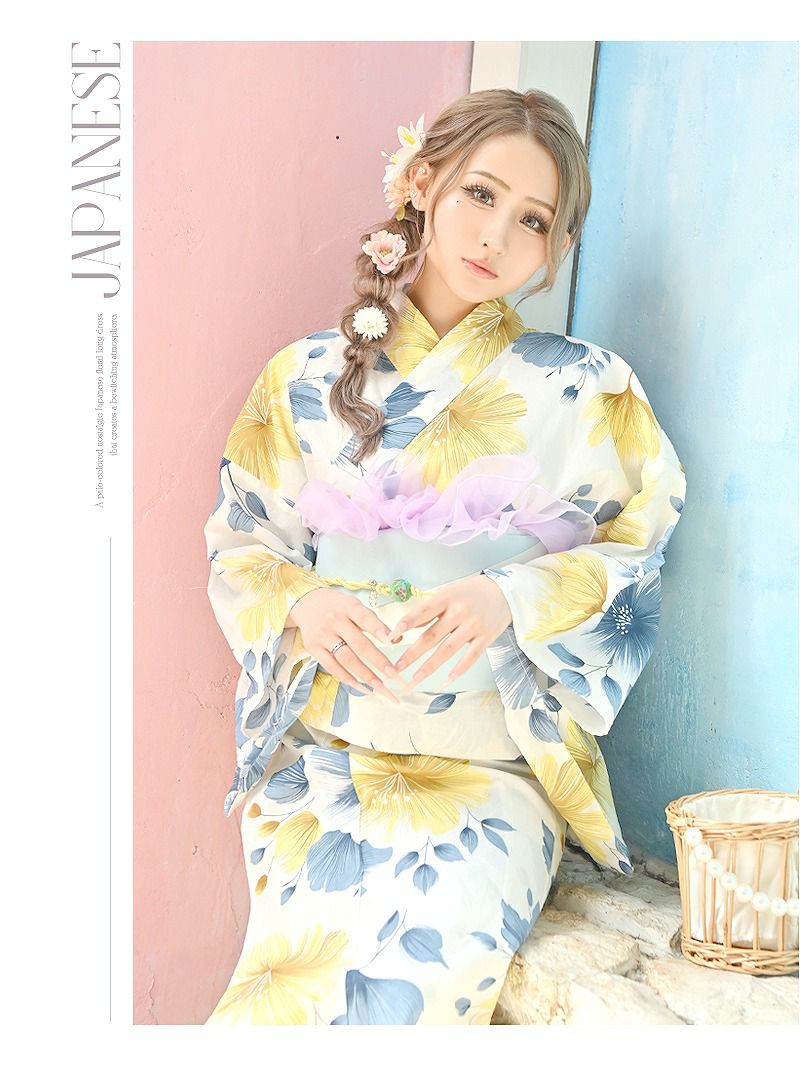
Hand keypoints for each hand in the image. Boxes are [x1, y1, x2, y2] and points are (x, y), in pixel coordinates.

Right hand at [287, 588, 401, 703]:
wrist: (306, 603)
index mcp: (348, 607)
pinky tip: (360, 686)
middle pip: (358, 643)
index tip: (393, 642)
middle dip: (377, 661)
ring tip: (380, 686)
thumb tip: (396, 639)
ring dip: (365, 675)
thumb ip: (374, 622)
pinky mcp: (313, 648)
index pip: (365, 618)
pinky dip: (347, 678)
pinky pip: (331, 666)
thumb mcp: (355, 606)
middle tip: (393, 674)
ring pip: (346, 658)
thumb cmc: (338, 607)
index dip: (379, 630)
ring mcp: (322, 635)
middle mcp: (334, 620)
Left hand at [386, 574, 512, 687]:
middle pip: (432, 636)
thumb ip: (429, 609)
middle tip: (396, 668)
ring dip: (429, 666)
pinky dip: (459, 668)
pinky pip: (471, 656)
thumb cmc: (470, 593)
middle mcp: (459, 611)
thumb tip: (406, 627)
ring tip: (415, 679)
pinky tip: (447, 679)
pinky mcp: (486, 637)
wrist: (504, 592)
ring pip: (448, 650)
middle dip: (412, 654)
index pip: (422, 612)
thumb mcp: (449, 592)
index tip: (390, 637)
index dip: (406, 624)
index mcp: (447, 597)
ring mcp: (473, 625)